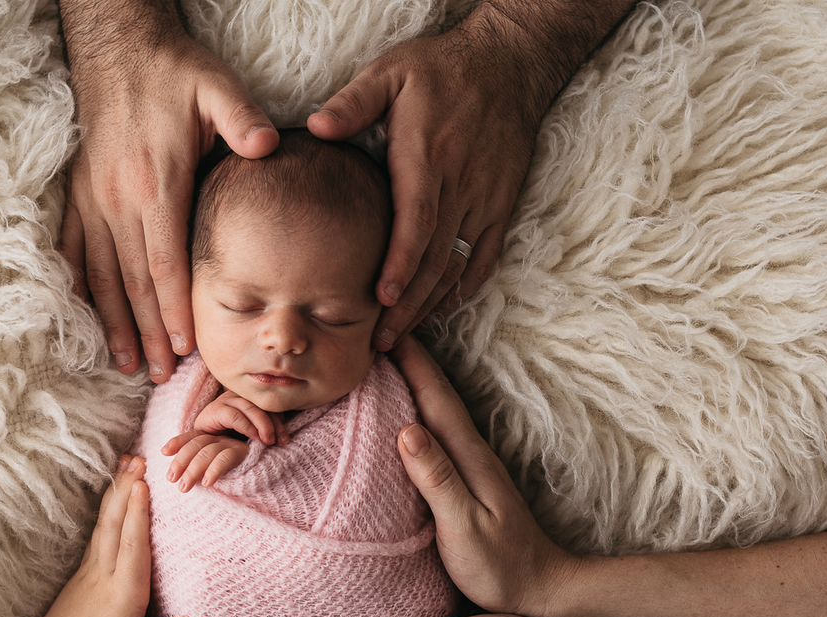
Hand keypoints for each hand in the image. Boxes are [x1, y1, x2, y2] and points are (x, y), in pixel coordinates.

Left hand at [25, 455, 172, 616]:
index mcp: (121, 595)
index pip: (131, 548)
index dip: (138, 516)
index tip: (144, 485)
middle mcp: (104, 576)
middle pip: (115, 525)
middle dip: (128, 490)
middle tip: (140, 458)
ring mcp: (91, 571)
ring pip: (105, 523)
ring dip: (117, 491)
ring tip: (129, 462)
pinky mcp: (84, 571)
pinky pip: (99, 531)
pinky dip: (108, 507)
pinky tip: (113, 492)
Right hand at [59, 0, 279, 380]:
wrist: (118, 47)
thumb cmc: (175, 72)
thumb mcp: (216, 86)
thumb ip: (243, 118)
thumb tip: (269, 144)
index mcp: (157, 182)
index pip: (165, 261)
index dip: (174, 308)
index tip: (185, 347)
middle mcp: (119, 198)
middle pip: (134, 282)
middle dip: (149, 333)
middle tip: (161, 376)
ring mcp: (94, 198)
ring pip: (102, 274)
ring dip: (115, 323)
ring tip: (127, 363)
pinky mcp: (79, 193)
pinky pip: (74, 250)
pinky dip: (82, 288)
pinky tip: (89, 319)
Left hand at [161, 431, 249, 490]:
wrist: (279, 456)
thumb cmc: (250, 466)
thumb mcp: (225, 462)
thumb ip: (211, 463)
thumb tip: (186, 478)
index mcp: (215, 436)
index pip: (192, 437)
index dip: (178, 442)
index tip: (164, 452)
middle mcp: (223, 437)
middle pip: (196, 444)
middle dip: (181, 462)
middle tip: (172, 480)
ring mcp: (234, 442)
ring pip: (207, 451)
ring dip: (192, 469)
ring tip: (183, 487)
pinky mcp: (245, 452)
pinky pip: (226, 458)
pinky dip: (214, 469)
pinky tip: (206, 482)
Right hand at [193, 390, 289, 445]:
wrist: (201, 446)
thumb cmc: (228, 440)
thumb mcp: (250, 436)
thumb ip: (264, 431)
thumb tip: (285, 438)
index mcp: (250, 399)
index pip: (270, 406)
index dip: (280, 421)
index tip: (285, 439)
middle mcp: (239, 396)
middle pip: (262, 405)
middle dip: (274, 424)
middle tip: (281, 441)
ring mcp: (226, 400)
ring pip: (250, 407)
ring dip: (263, 425)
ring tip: (269, 441)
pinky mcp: (215, 410)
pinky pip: (234, 416)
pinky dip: (246, 426)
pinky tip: (254, 437)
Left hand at [309, 2, 552, 348]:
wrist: (510, 64)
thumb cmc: (442, 70)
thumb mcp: (391, 72)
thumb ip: (354, 103)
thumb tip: (316, 127)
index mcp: (427, 158)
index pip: (416, 222)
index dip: (401, 264)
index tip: (383, 299)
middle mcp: (458, 185)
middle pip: (433, 257)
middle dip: (408, 304)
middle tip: (380, 341)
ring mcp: (483, 199)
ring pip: (457, 264)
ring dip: (430, 304)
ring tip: (402, 335)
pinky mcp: (501, 205)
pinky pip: (485, 256)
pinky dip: (464, 287)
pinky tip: (441, 308)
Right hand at [387, 337, 577, 616]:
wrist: (544, 591)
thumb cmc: (500, 567)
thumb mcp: (464, 525)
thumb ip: (437, 478)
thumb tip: (407, 428)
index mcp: (468, 456)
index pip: (434, 397)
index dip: (409, 360)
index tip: (382, 326)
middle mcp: (472, 451)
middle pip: (436, 392)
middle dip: (408, 356)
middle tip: (376, 326)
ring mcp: (472, 463)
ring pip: (437, 408)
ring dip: (413, 378)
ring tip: (386, 356)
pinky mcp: (468, 478)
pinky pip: (437, 430)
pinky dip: (420, 408)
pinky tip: (406, 410)